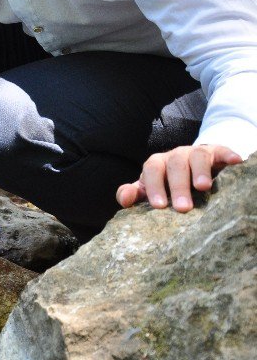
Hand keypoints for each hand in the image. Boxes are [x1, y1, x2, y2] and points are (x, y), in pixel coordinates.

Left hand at [116, 144, 243, 211]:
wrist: (195, 168)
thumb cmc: (170, 183)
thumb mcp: (151, 189)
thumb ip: (136, 194)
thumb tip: (124, 200)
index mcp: (157, 164)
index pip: (152, 171)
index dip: (154, 186)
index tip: (159, 206)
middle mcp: (175, 156)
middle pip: (174, 166)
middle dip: (178, 186)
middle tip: (183, 208)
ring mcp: (196, 152)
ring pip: (196, 156)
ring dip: (200, 171)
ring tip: (203, 187)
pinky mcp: (217, 152)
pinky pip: (222, 151)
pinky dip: (228, 155)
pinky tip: (236, 162)